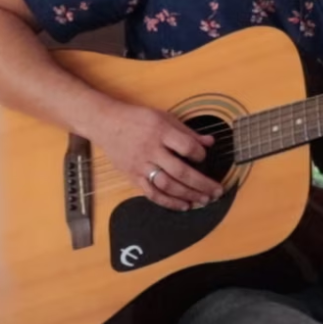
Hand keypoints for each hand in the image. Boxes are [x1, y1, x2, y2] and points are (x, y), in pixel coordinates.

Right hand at [92, 102, 222, 209]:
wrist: (105, 124)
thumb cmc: (136, 119)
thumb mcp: (163, 117)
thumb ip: (187, 132)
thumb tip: (209, 142)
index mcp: (160, 131)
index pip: (187, 147)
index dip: (200, 154)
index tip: (203, 156)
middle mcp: (151, 150)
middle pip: (180, 171)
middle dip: (202, 184)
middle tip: (217, 191)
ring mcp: (141, 165)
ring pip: (168, 186)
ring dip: (188, 195)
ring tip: (204, 200)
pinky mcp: (133, 176)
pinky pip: (152, 194)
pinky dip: (169, 202)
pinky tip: (184, 206)